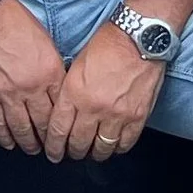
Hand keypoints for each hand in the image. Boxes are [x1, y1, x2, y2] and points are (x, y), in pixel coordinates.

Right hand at [0, 0, 65, 156]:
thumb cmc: (17, 22)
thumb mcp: (48, 44)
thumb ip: (55, 72)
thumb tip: (59, 94)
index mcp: (50, 73)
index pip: (61, 111)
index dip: (65, 128)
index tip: (66, 136)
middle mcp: (31, 87)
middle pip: (44, 126)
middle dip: (50, 142)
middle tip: (53, 151)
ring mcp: (8, 93)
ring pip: (21, 130)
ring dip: (29, 144)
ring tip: (33, 149)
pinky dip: (5, 137)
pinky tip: (10, 143)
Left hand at [43, 22, 166, 161]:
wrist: (139, 38)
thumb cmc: (108, 45)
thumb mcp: (76, 65)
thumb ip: (69, 92)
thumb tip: (63, 113)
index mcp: (74, 92)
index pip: (58, 130)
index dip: (53, 145)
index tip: (53, 151)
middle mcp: (93, 107)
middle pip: (78, 143)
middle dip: (71, 153)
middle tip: (70, 154)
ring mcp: (116, 115)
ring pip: (101, 148)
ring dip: (94, 154)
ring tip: (91, 152)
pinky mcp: (137, 117)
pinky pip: (124, 144)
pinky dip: (117, 149)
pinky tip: (113, 146)